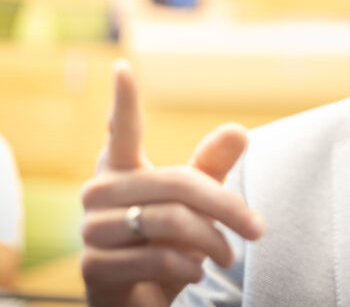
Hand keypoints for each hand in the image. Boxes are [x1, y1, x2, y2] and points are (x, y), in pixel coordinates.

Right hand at [80, 61, 264, 306]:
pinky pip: (157, 258)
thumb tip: (240, 130)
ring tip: (228, 256)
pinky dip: (188, 268)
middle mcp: (99, 192)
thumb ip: (212, 168)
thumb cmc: (168, 243)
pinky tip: (195, 274)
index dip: (123, 101)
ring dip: (212, 243)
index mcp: (122, 168)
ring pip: (170, 220)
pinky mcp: (94, 267)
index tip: (123, 67)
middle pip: (177, 184)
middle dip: (226, 207)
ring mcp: (91, 229)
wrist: (140, 304)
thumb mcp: (196, 205)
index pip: (122, 130)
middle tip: (258, 229)